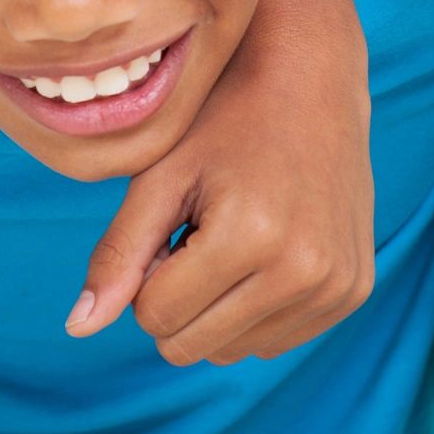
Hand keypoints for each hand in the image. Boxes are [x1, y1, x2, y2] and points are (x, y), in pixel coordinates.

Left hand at [66, 7, 374, 364]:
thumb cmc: (223, 120)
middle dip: (177, 299)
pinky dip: (254, 310)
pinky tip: (267, 249)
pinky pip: (275, 342)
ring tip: (235, 234)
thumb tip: (79, 328)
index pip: (155, 317)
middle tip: (198, 231)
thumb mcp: (161, 175)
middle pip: (192, 347)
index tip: (169, 225)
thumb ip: (119, 252)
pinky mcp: (354, 292)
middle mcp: (304, 270)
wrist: (313, 81)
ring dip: (216, 308)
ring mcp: (336, 286)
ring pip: (232, 353)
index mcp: (252, 236)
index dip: (146, 275)